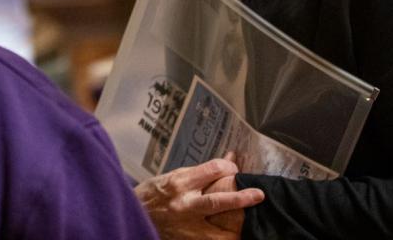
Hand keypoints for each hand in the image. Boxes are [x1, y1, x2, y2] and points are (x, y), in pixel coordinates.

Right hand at [134, 158, 263, 238]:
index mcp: (180, 183)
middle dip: (241, 199)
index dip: (228, 167)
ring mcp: (185, 227)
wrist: (132, 216)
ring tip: (250, 228)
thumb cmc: (153, 193)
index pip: (212, 170)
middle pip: (217, 202)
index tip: (235, 168)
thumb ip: (202, 173)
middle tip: (259, 195)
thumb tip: (230, 161)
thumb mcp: (174, 177)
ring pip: (217, 234)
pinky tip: (233, 238)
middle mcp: (183, 205)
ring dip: (236, 232)